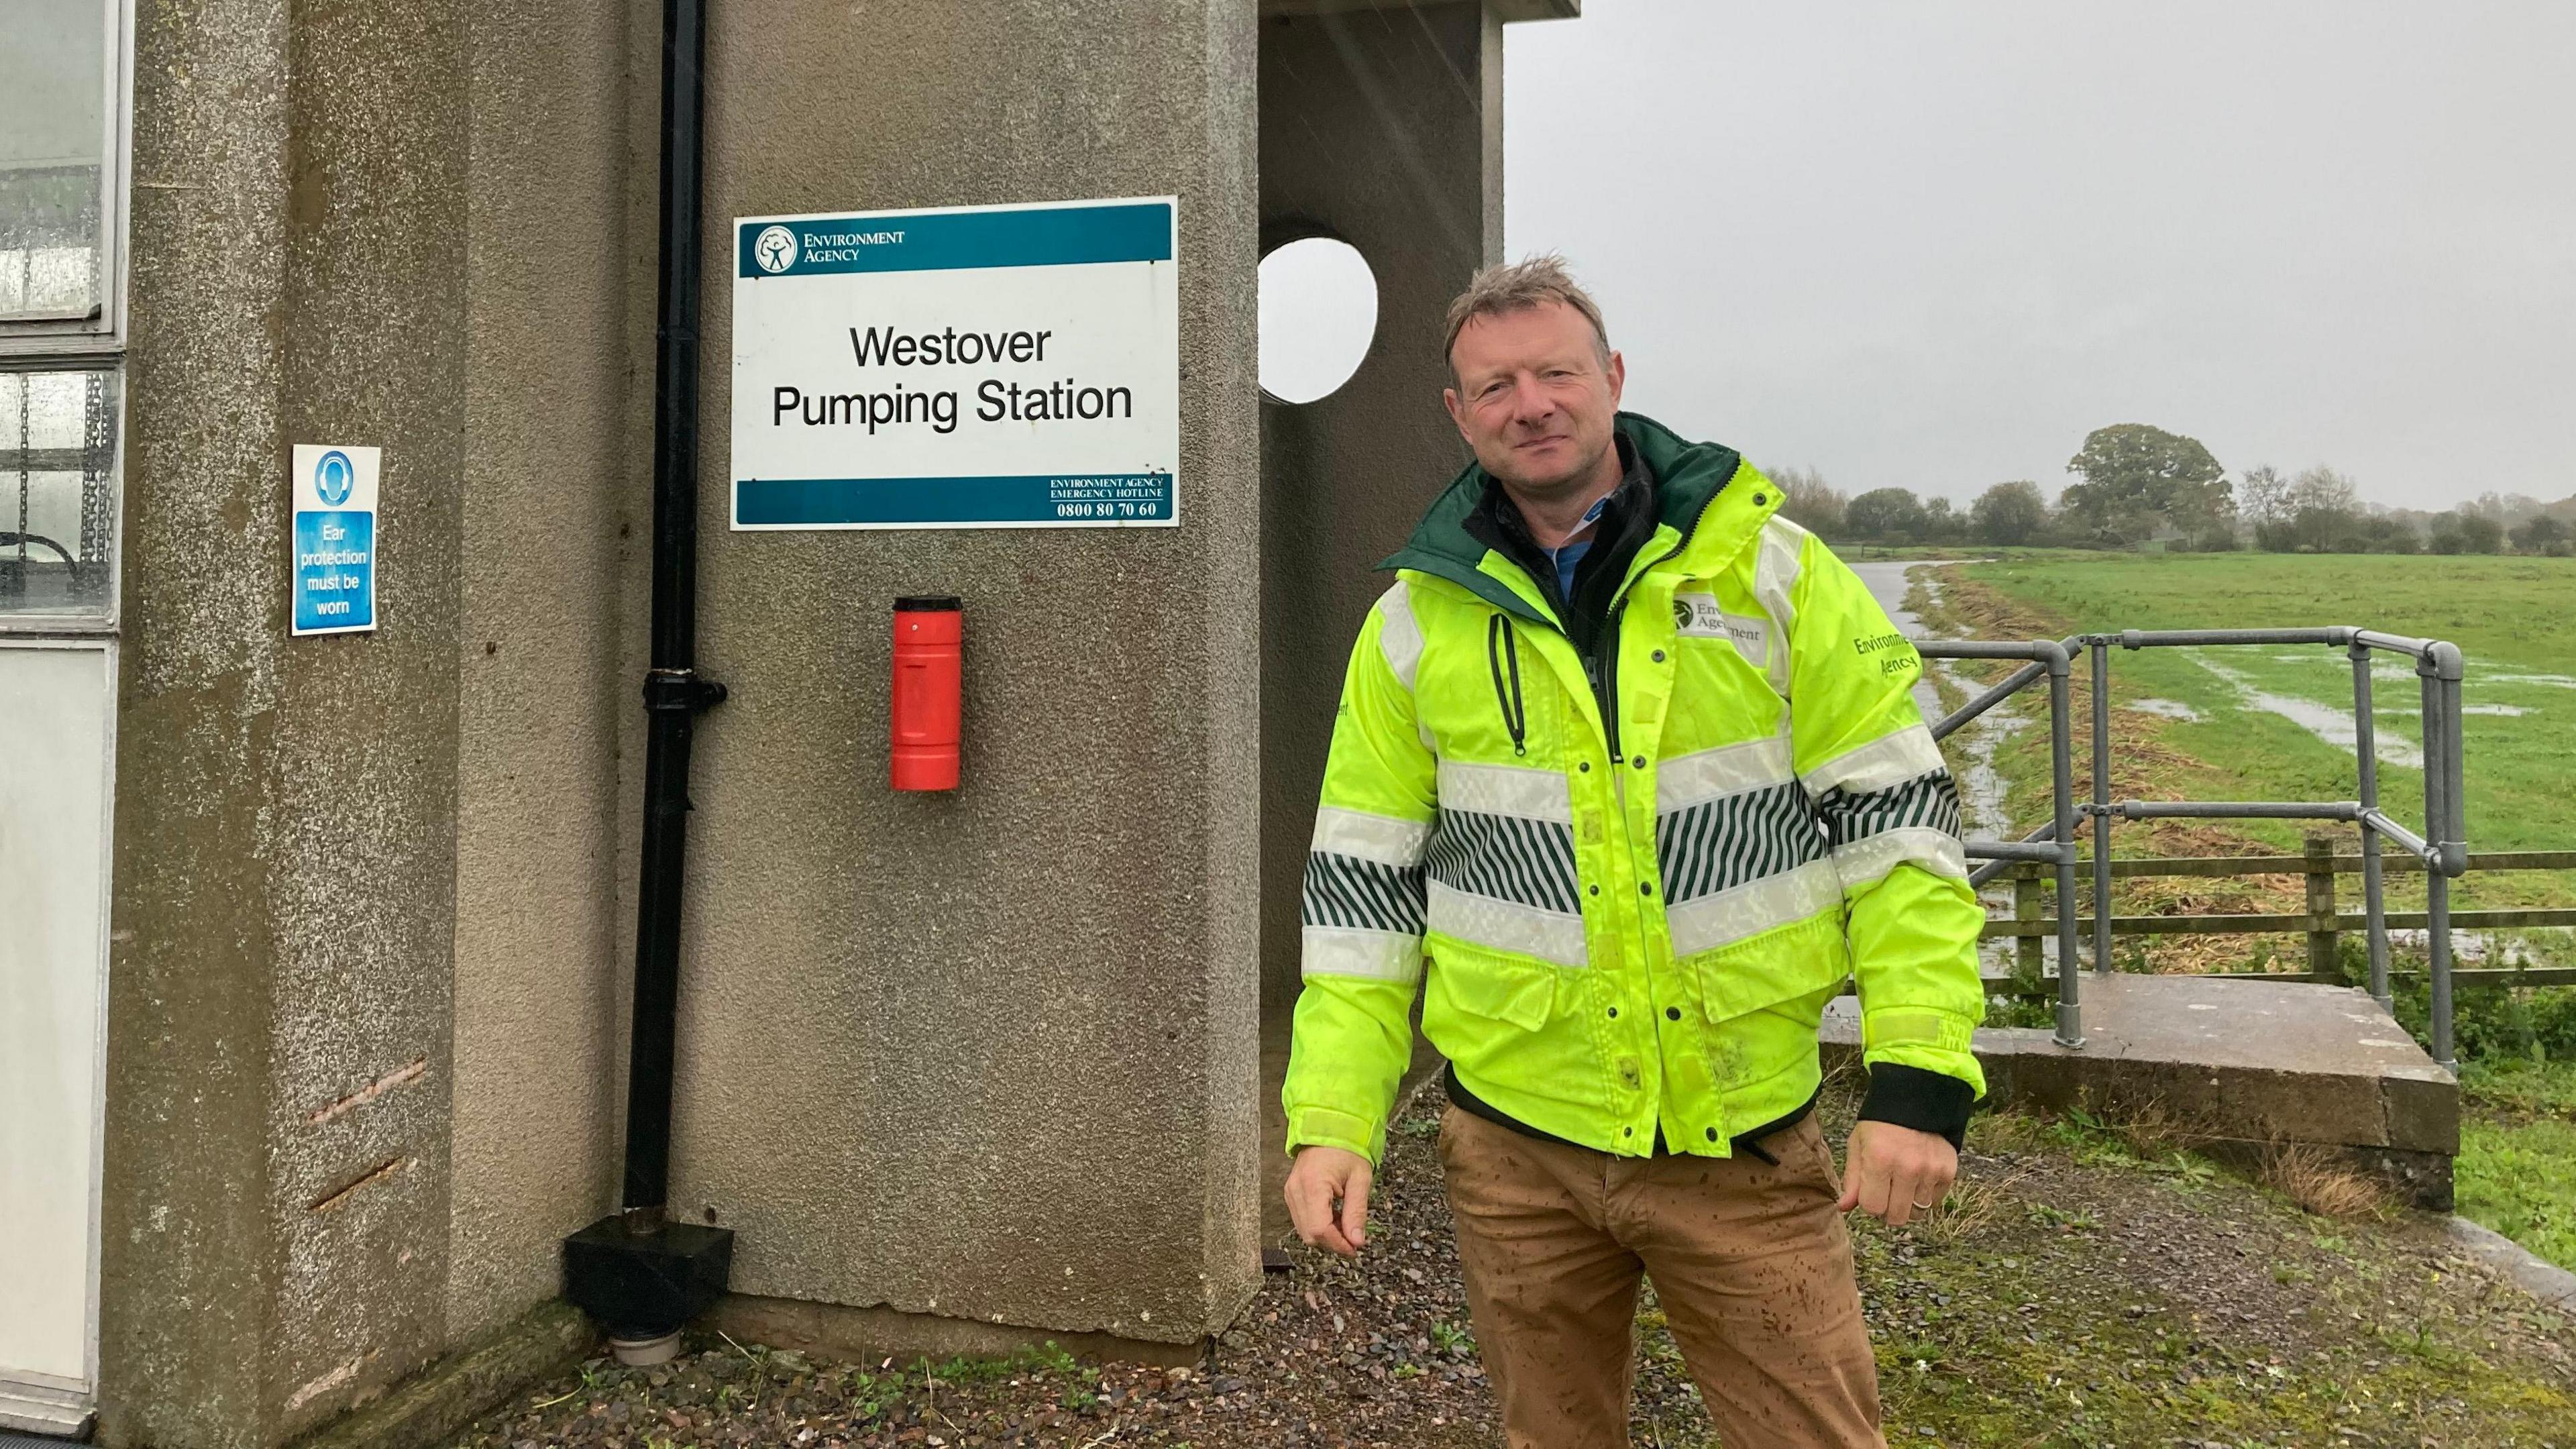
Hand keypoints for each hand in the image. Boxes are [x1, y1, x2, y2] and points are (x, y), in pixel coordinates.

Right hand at [1283, 1145, 1373, 1257]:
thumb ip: (1357, 1212)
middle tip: (1353, 1239)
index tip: (1354, 1249)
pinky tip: (1334, 1217)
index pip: (1320, 1229)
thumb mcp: (1360, 1180)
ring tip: (1345, 1224)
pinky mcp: (1291, 1193)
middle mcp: (1296, 1190)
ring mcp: (1291, 1192)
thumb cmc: (1346, 1148)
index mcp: (1313, 1185)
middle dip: (1333, 1243)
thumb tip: (1357, 1241)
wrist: (1329, 1127)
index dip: (1338, 1244)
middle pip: (1310, 1234)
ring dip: (1326, 1235)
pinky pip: (1302, 1219)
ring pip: (1304, 1230)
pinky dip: (1319, 1225)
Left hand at [1835, 1120, 1957, 1227]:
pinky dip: (1925, 1197)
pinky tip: (1918, 1180)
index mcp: (1879, 1160)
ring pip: (1917, 1213)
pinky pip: (1935, 1202)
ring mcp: (1930, 1171)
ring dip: (1908, 1205)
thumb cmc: (1880, 1125)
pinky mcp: (1948, 1171)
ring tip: (1903, 1185)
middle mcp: (1907, 1168)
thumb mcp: (1858, 1145)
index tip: (1871, 1193)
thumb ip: (1852, 1179)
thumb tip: (1844, 1208)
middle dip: (1888, 1211)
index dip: (1869, 1203)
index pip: (1873, 1207)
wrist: (1916, 1101)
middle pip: (1897, 1216)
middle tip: (1887, 1194)